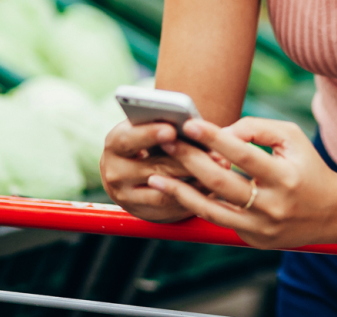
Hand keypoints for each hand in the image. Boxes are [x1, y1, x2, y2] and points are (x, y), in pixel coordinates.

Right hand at [101, 120, 218, 222]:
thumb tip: (193, 124)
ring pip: (166, 190)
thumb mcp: (147, 126)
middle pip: (155, 167)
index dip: (150, 134)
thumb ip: (164, 124)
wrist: (128, 171)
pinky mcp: (142, 212)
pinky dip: (194, 195)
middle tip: (215, 151)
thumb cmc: (147, 138)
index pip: (129, 139)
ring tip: (221, 167)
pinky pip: (172, 206)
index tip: (172, 130)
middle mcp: (115, 172)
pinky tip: (214, 184)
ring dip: (196, 179)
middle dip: (188, 158)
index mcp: (115, 143)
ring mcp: (126, 196)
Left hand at [146, 117, 336, 249]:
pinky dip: (197, 205)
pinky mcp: (253, 240)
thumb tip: (221, 134)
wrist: (332, 212)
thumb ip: (256, 129)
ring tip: (155, 177)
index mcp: (285, 176)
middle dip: (190, 161)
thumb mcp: (291, 138)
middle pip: (221, 183)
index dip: (215, 138)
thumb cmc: (309, 167)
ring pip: (211, 210)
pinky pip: (218, 221)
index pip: (244, 154)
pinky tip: (178, 192)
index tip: (191, 124)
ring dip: (180, 192)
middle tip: (168, 144)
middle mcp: (272, 205)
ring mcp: (261, 228)